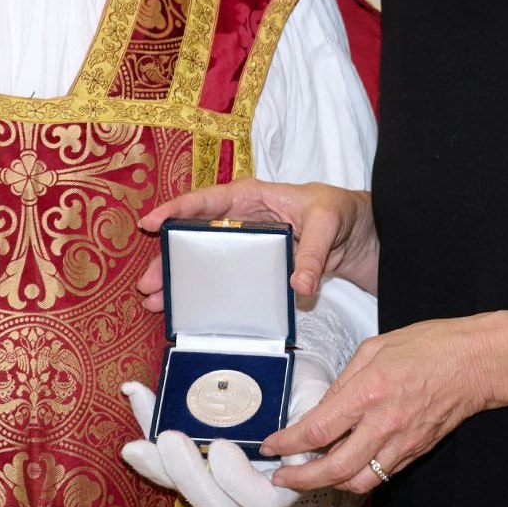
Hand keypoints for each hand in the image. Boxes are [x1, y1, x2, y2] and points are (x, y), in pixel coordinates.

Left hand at [119, 355, 334, 506]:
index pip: (260, 499)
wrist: (288, 374)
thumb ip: (310, 419)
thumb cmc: (305, 388)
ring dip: (155, 466)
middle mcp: (245, 489)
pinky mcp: (189, 460)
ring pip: (182, 488)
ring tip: (135, 444)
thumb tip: (297, 438)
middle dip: (186, 473)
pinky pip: (163, 463)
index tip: (221, 447)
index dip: (238, 481)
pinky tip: (135, 397)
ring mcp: (214, 477)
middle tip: (169, 438)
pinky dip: (145, 436)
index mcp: (282, 482)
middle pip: (213, 502)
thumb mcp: (317, 398)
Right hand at [137, 179, 377, 301]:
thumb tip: (299, 285)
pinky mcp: (254, 265)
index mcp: (252, 197)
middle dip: (169, 258)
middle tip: (147, 284)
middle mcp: (241, 218)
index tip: (151, 222)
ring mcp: (245, 243)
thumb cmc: (341, 212)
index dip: (176, 209)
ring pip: (203, 258)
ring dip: (180, 279)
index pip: (207, 200)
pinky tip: (186, 309)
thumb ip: (314, 253)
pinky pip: (223, 276)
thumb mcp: (328, 224)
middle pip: (195, 235)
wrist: (360, 234)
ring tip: (155, 302)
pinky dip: (204, 291)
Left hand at [262, 317, 496, 493]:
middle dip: (301, 479)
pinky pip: (380, 475)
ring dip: (328, 485)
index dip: (289, 443)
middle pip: (334, 468)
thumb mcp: (375, 348)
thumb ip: (344, 380)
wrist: (476, 363)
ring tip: (309, 478)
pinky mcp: (415, 452)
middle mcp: (383, 424)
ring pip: (358, 482)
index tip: (272, 446)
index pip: (318, 429)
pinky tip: (343, 469)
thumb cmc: (428, 346)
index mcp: (369, 392)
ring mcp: (402, 443)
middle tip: (281, 478)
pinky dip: (357, 478)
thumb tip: (323, 406)